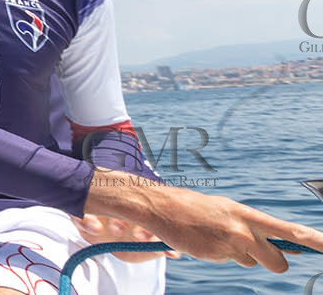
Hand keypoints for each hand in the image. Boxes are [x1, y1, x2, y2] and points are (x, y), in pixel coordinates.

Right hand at [90, 172, 322, 272]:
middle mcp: (242, 230)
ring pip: (249, 262)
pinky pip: (227, 262)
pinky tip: (203, 241)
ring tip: (216, 236)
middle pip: (277, 261)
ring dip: (239, 255)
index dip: (315, 241)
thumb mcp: (228, 211)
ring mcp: (228, 245)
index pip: (289, 231)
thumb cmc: (197, 207)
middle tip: (257, 252)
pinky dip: (217, 255)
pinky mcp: (213, 256)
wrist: (159, 205)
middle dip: (273, 261)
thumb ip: (251, 228)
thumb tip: (275, 252)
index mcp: (247, 214)